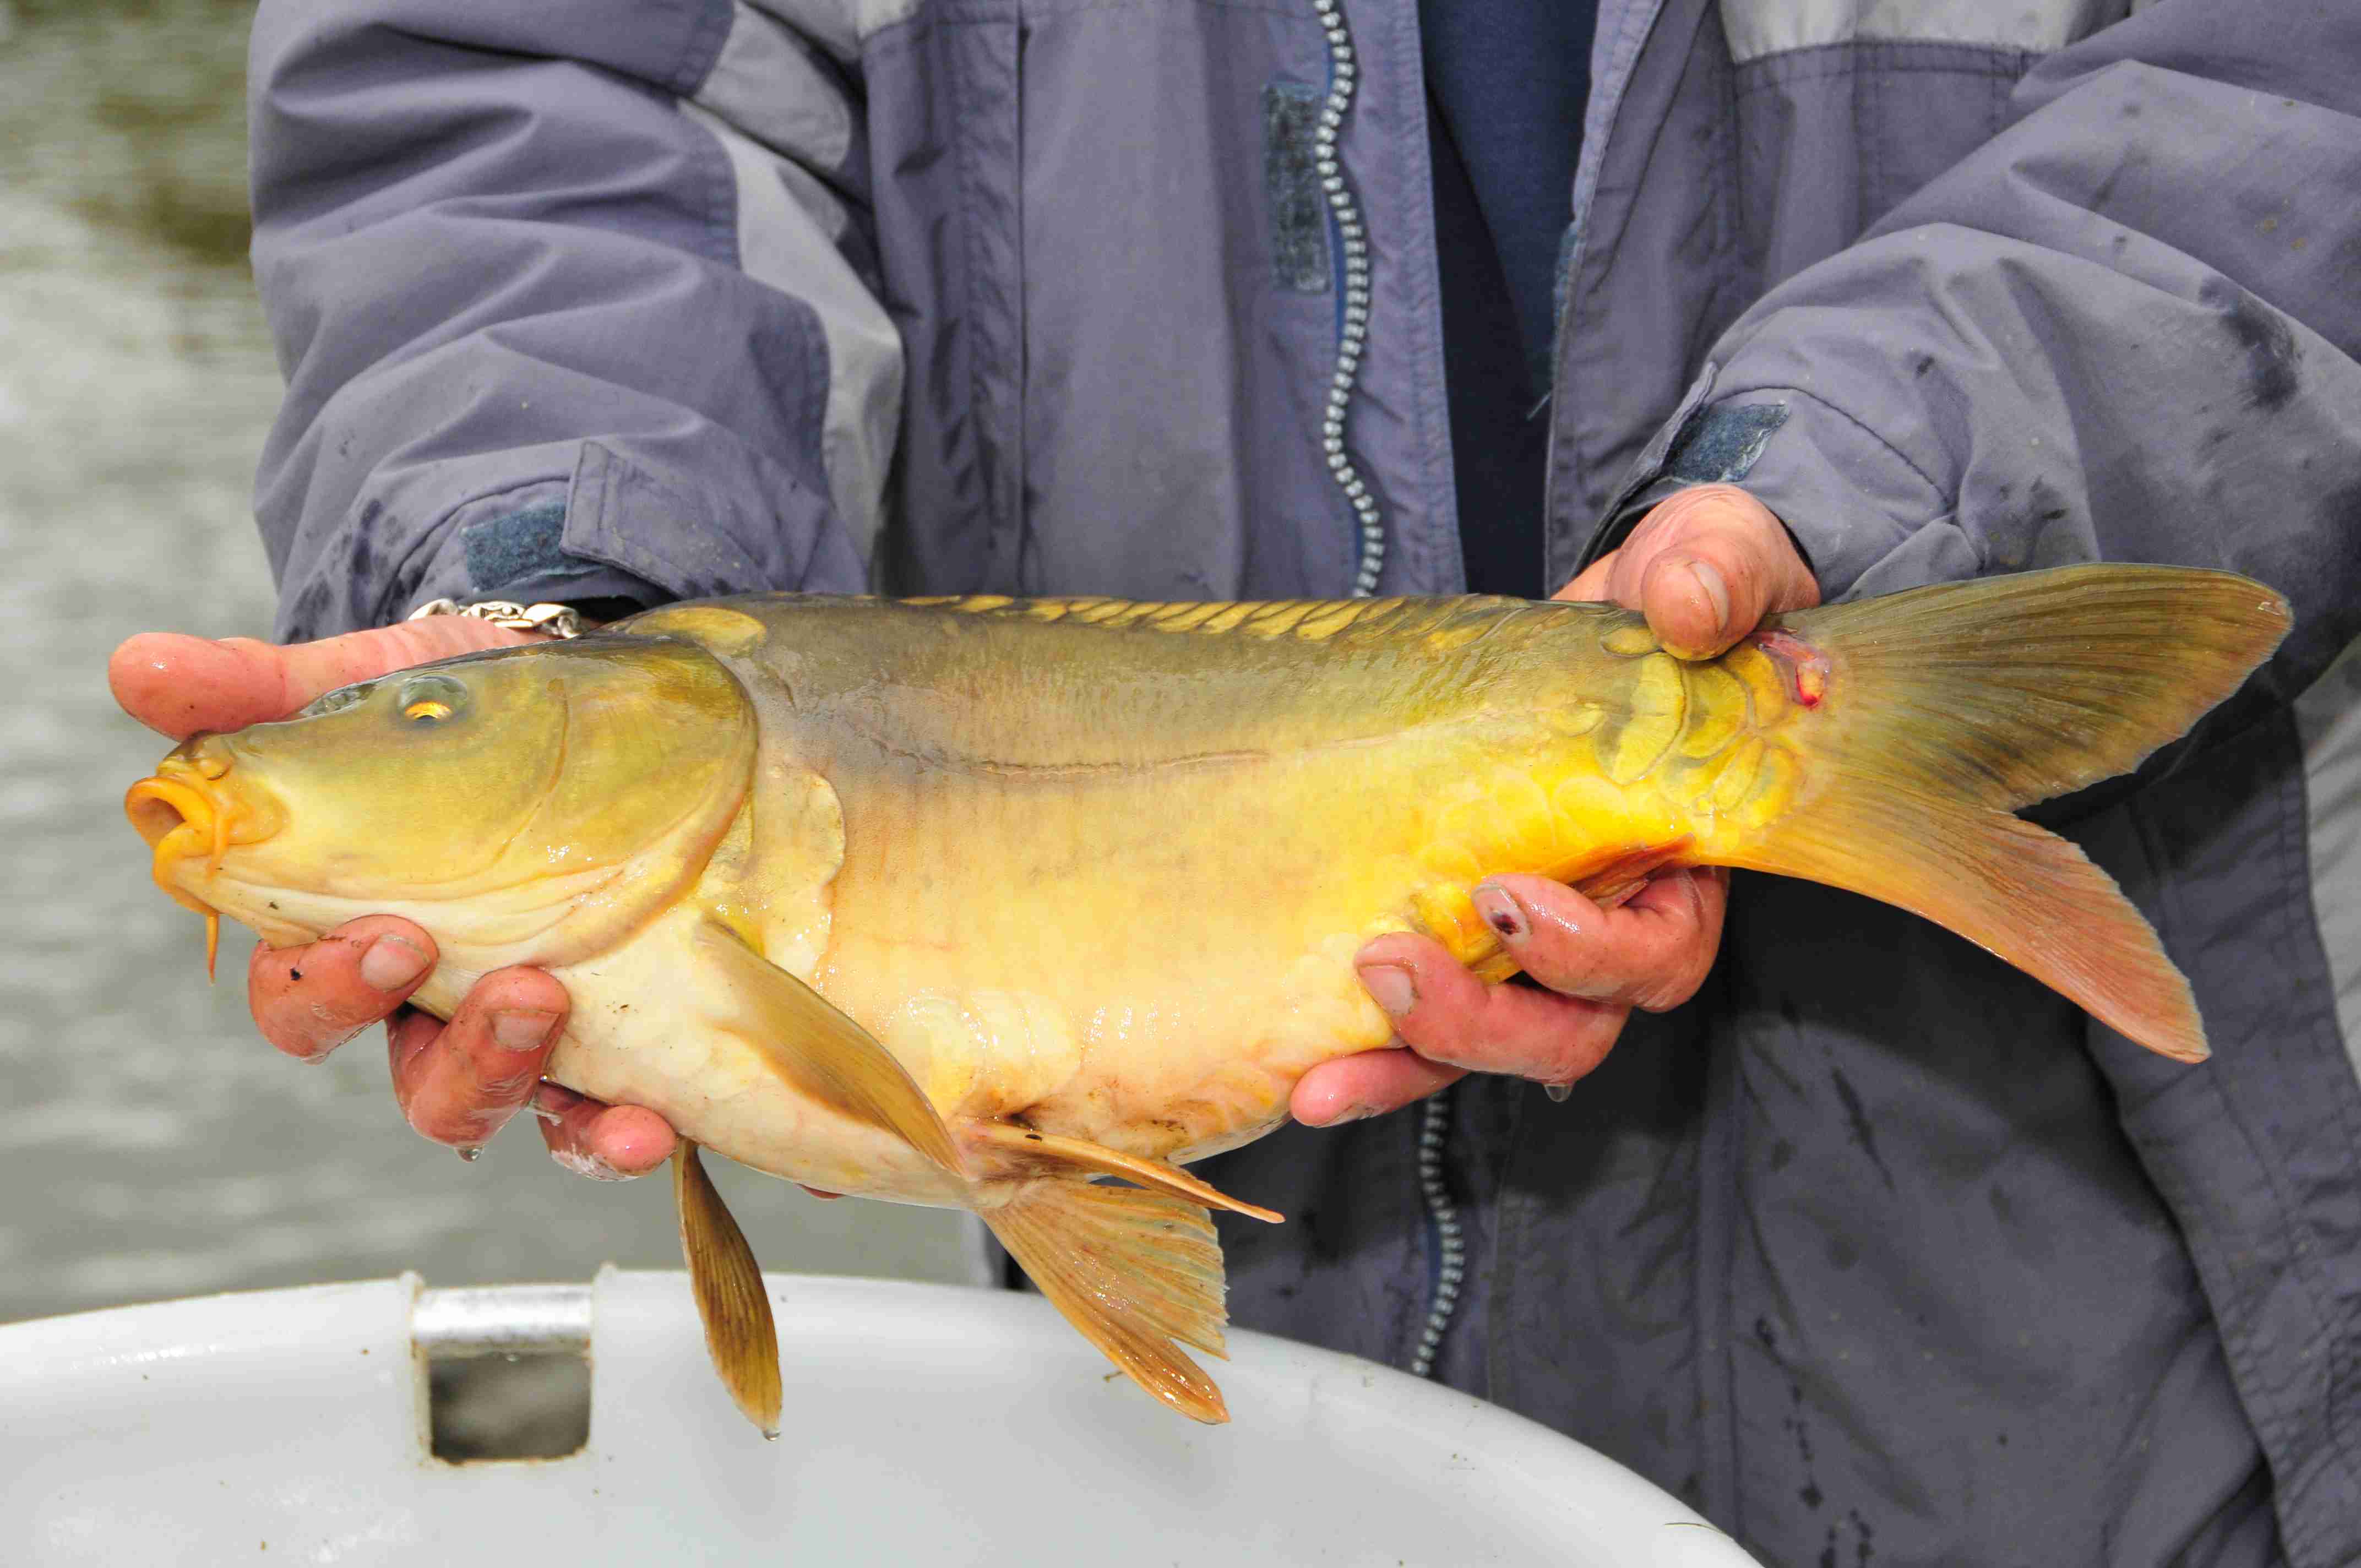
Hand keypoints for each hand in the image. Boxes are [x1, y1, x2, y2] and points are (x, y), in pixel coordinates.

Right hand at [109, 619, 676, 1176]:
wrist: (571, 691)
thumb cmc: (443, 706)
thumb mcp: (356, 686)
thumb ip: (252, 689)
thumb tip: (139, 667)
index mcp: (346, 940)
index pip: (302, 1005)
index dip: (330, 990)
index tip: (388, 940)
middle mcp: (433, 1008)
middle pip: (424, 1087)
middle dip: (469, 1061)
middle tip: (523, 992)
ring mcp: (527, 1028)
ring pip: (521, 1106)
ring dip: (562, 1108)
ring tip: (616, 1099)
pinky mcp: (618, 1024)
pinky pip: (613, 1102)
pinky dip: (628, 1129)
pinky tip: (656, 1128)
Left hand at [1292, 484, 1818, 1124]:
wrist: (1619, 609)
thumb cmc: (1690, 598)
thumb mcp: (1717, 558)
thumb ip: (1718, 574)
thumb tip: (1685, 605)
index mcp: (1688, 866)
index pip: (1655, 955)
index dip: (1587, 953)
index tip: (1505, 898)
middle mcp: (1613, 925)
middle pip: (1565, 1028)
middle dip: (1479, 1022)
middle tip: (1392, 964)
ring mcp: (1531, 942)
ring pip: (1486, 1044)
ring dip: (1406, 1062)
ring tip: (1323, 1076)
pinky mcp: (1459, 927)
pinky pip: (1424, 1020)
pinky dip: (1369, 1055)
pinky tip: (1302, 1077)